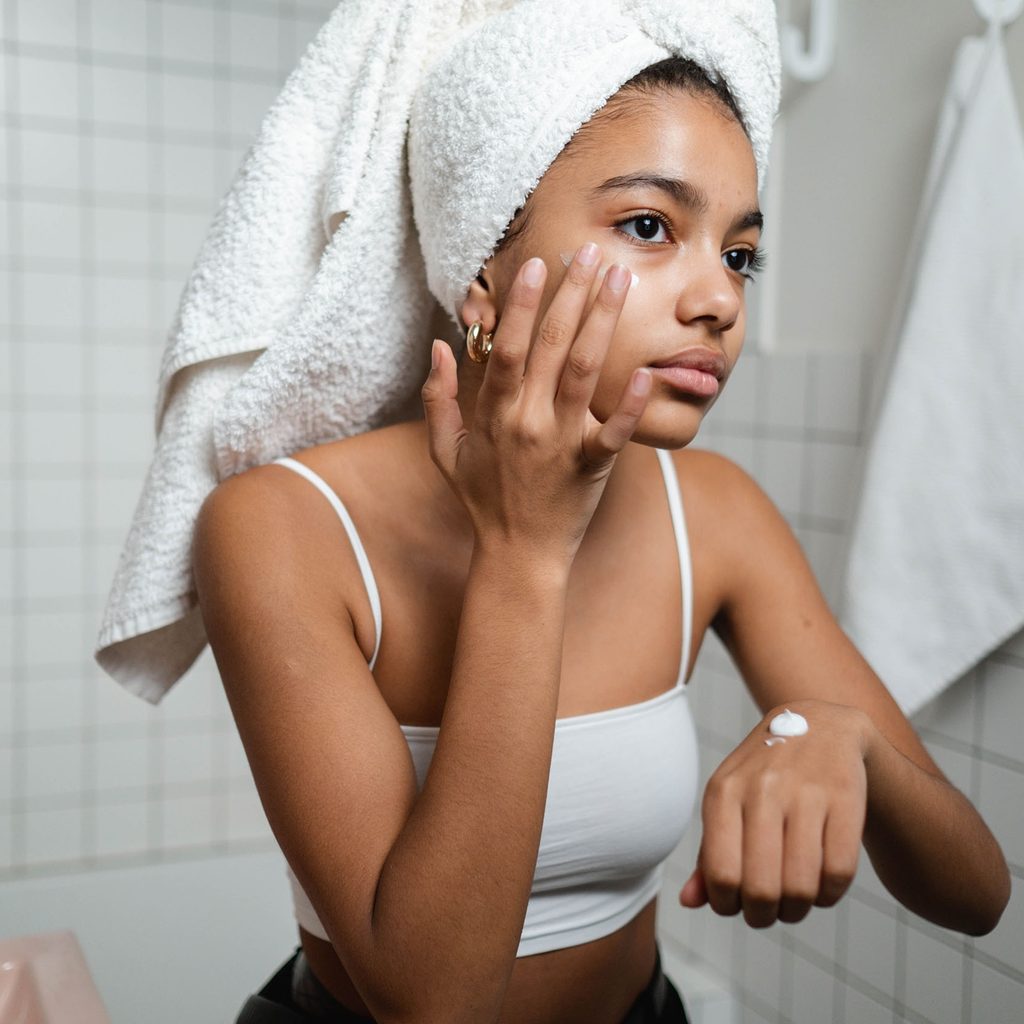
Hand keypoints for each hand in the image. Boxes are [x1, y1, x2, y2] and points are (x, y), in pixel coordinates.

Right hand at [420, 245, 651, 561]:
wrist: (518, 555)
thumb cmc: (483, 499)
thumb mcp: (446, 451)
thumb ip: (438, 397)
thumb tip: (438, 346)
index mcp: (496, 414)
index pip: (510, 348)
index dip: (523, 304)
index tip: (538, 265)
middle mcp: (529, 421)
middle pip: (553, 346)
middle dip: (572, 294)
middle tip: (590, 252)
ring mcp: (561, 444)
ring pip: (585, 372)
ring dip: (603, 322)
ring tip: (621, 281)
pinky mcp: (591, 468)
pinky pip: (614, 433)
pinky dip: (631, 405)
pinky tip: (648, 371)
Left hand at [679, 699, 873, 927]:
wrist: (820, 726)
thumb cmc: (764, 777)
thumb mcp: (728, 802)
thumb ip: (709, 854)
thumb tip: (689, 902)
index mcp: (723, 790)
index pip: (720, 872)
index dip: (727, 904)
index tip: (736, 906)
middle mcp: (761, 788)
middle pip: (761, 887)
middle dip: (763, 915)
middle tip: (767, 912)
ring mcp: (805, 791)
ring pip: (801, 886)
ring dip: (797, 909)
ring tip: (794, 903)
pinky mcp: (845, 797)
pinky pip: (839, 872)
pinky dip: (829, 894)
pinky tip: (821, 886)